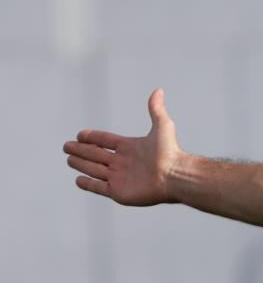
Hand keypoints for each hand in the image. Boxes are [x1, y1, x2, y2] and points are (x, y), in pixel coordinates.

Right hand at [63, 88, 183, 205]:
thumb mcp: (162, 126)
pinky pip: (99, 187)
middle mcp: (123, 162)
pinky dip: (88, 184)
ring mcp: (120, 178)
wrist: (175, 176)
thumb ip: (156, 109)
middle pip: (97, 155)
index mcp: (130, 147)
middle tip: (67, 146)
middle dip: (82, 150)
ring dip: (81, 164)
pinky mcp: (119, 192)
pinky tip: (78, 179)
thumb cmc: (170, 152)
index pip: (106, 141)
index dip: (93, 137)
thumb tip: (158, 90)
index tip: (80, 134)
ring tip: (69, 158)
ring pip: (94, 169)